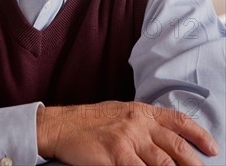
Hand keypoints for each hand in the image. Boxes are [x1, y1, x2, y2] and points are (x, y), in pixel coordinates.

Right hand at [37, 101, 218, 165]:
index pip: (177, 120)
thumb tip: (166, 142)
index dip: (198, 134)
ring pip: (163, 163)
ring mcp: (127, 138)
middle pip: (175, 145)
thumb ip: (143, 124)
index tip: (212, 148)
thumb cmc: (90, 122)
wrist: (62, 125)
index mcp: (140, 111)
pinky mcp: (116, 154)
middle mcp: (137, 123)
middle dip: (194, 163)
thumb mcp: (121, 113)